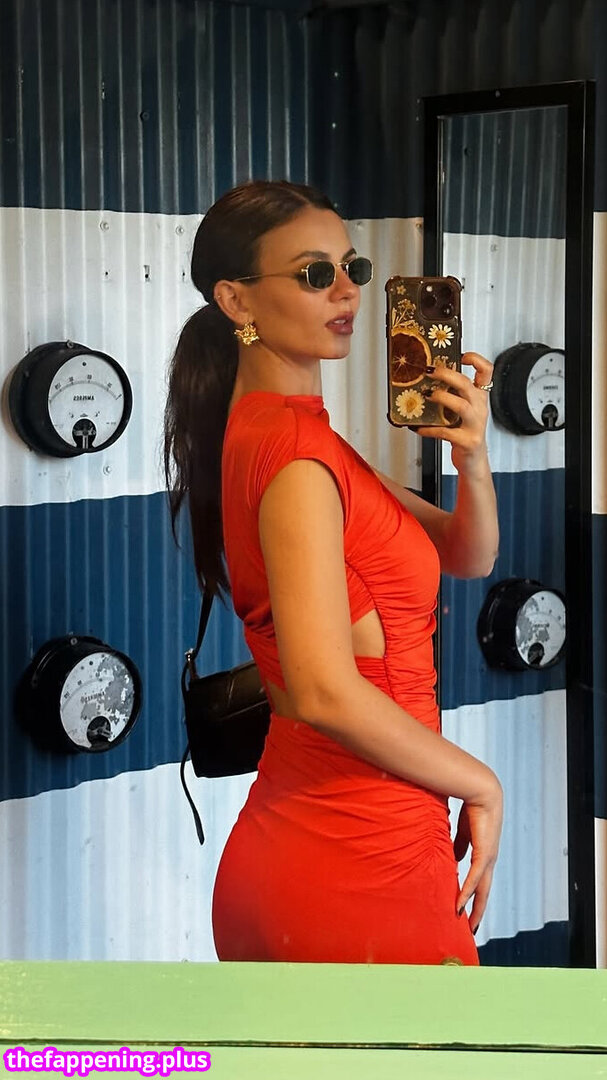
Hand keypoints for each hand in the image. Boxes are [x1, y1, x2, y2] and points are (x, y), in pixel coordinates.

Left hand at [416, 352, 492, 474]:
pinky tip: (417, 427)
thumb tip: (426, 380)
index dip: (476, 360)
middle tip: (430, 370)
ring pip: (461, 406)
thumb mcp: (462, 412)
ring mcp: (475, 426)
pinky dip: (429, 429)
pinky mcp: (467, 441)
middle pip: (467, 385)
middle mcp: (480, 409)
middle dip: (447, 375)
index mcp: (479, 398)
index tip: (462, 355)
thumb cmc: (465, 434)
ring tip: (427, 395)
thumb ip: (452, 396)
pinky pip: (446, 432)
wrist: (473, 461)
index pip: (487, 372)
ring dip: (442, 398)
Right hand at [453, 779, 502, 934]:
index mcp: (484, 853)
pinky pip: (474, 878)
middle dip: (478, 911)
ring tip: (468, 925)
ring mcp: (488, 858)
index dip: (473, 896)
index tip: (465, 910)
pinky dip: (467, 892)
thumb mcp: (463, 831)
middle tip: (471, 929)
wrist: (482, 791)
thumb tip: (454, 858)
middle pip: (484, 892)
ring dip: (474, 908)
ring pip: (482, 890)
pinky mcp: (484, 853)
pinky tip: (460, 905)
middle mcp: (489, 859)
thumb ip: (458, 845)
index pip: (479, 881)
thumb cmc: (473, 806)